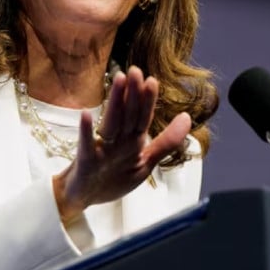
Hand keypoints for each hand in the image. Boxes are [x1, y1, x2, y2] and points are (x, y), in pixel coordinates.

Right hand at [52, 65, 191, 223]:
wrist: (83, 198)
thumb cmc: (111, 178)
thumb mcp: (144, 163)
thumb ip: (166, 142)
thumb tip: (187, 117)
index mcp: (132, 141)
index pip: (142, 117)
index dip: (148, 100)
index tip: (152, 80)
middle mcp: (117, 141)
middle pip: (127, 114)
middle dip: (133, 93)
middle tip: (135, 71)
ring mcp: (100, 149)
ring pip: (110, 123)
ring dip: (115, 102)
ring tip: (118, 81)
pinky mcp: (86, 161)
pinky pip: (85, 145)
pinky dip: (86, 131)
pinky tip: (86, 115)